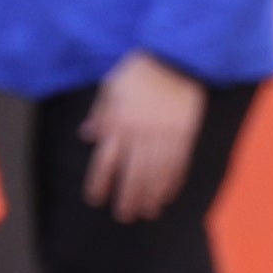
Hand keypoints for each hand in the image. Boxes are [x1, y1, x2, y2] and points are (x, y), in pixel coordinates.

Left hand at [79, 52, 210, 223]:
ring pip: (156, 171)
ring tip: (147, 212)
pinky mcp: (185, 132)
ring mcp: (165, 133)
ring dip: (151, 194)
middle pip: (133, 172)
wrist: (175, 56)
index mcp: (120, 121)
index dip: (100, 183)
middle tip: (125, 216)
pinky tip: (168, 194)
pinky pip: (179, 161)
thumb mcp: (111, 86)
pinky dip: (173, 180)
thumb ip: (100, 113)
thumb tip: (87, 135)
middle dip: (128, 197)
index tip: (96, 199)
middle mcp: (141, 132)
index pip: (106, 160)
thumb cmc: (139, 70)